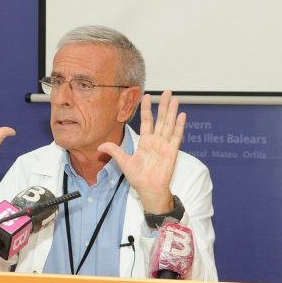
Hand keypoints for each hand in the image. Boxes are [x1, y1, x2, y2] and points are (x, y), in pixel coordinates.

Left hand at [98, 91, 185, 213]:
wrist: (148, 190)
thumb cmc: (139, 178)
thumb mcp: (124, 162)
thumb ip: (114, 151)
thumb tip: (100, 145)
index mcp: (145, 142)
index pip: (146, 121)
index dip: (146, 109)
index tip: (146, 96)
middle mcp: (156, 141)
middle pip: (160, 119)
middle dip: (163, 106)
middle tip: (166, 92)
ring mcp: (165, 146)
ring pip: (169, 125)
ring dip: (172, 112)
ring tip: (174, 99)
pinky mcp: (171, 152)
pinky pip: (176, 137)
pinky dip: (179, 127)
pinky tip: (181, 116)